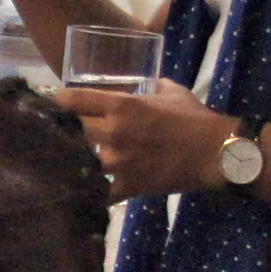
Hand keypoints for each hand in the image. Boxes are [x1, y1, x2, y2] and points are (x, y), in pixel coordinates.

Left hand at [55, 80, 232, 199]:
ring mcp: (118, 162)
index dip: (59, 101)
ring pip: (83, 160)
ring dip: (82, 159)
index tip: (53, 103)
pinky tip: (88, 188)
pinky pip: (99, 190)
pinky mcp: (127, 186)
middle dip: (72, 130)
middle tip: (70, 132)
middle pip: (74, 130)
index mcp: (121, 106)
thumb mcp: (171, 91)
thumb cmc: (195, 119)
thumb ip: (151, 85)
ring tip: (77, 159)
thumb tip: (145, 81)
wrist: (216, 155)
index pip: (73, 100)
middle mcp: (113, 133)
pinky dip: (93, 189)